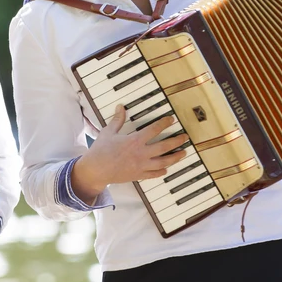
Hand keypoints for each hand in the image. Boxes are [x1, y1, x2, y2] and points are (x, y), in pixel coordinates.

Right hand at [72, 105, 187, 202]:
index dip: (164, 123)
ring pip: (163, 161)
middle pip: (164, 146)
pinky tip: (166, 168)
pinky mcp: (138, 175)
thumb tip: (121, 107)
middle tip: (185, 137)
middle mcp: (141, 153)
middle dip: (177, 141)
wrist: (96, 170)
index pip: (154, 129)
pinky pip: (154, 174)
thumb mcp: (108, 132)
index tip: (171, 120)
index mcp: (134, 140)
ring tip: (183, 153)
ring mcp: (141, 165)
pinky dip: (162, 171)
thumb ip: (118, 120)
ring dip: (175, 157)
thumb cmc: (101, 150)